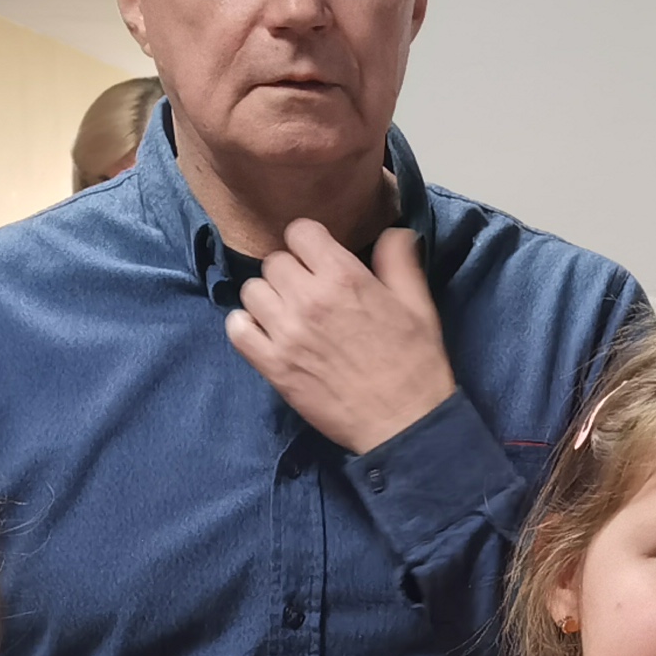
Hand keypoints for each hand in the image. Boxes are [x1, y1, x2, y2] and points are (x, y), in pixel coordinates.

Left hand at [228, 222, 457, 454]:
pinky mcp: (273, 366)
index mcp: (344, 276)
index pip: (300, 232)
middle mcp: (308, 299)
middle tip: (310, 292)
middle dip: (292, 272)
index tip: (320, 259)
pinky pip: (237, 329)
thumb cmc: (415, 364)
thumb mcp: (418, 305)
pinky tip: (268, 334)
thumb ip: (399, 261)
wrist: (403, 423)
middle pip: (274, 261)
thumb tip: (393, 231)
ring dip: (269, 298)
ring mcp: (286, 333)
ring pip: (252, 291)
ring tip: (288, 314)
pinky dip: (247, 327)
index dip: (311, 243)